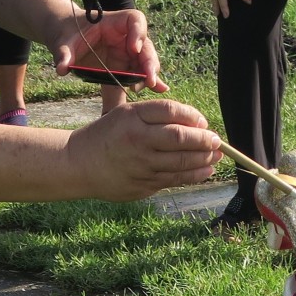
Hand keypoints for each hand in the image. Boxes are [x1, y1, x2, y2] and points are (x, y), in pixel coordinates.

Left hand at [51, 7, 166, 91]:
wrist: (65, 39)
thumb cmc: (66, 33)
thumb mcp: (63, 42)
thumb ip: (64, 54)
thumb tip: (62, 69)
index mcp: (113, 22)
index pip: (135, 20)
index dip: (138, 32)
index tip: (133, 48)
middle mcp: (125, 36)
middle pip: (145, 44)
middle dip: (149, 61)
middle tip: (148, 78)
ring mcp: (127, 51)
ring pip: (146, 60)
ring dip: (149, 73)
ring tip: (148, 86)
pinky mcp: (125, 65)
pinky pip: (139, 72)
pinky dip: (148, 80)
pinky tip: (158, 89)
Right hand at [63, 98, 220, 200]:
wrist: (78, 164)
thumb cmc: (107, 135)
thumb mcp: (125, 114)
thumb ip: (156, 115)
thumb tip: (196, 123)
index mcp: (132, 117)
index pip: (170, 110)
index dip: (193, 115)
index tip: (203, 122)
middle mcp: (137, 139)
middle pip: (180, 137)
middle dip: (204, 140)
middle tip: (217, 140)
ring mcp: (140, 164)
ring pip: (181, 161)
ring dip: (204, 159)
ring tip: (216, 155)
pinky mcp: (142, 184)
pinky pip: (174, 179)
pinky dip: (195, 174)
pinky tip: (206, 169)